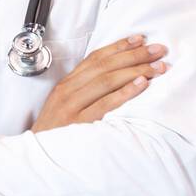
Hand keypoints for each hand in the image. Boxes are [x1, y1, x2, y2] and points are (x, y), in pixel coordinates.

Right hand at [32, 34, 168, 132]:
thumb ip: (83, 90)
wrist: (38, 156)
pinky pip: (106, 104)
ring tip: (158, 68)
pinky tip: (142, 85)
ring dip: (135, 71)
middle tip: (158, 50)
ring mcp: (72, 106)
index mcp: (66, 84)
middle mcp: (68, 91)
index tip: (140, 39)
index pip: (95, 58)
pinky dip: (125, 92)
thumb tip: (114, 77)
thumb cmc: (55, 132)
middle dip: (134, 56)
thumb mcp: (64, 105)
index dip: (118, 47)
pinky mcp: (79, 123)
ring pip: (106, 81)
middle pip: (104, 66)